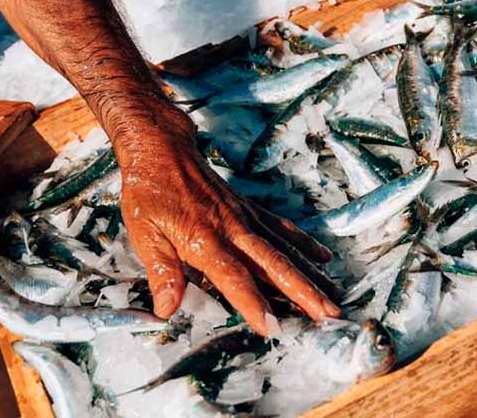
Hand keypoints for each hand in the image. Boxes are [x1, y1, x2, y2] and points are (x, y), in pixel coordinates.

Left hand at [112, 102, 340, 335]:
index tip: (272, 328)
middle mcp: (232, 229)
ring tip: (332, 296)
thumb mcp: (144, 232)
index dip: (253, 304)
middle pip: (273, 265)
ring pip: (285, 249)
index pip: (234, 277)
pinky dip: (304, 244)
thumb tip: (167, 309)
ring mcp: (245, 218)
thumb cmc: (150, 192)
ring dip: (310, 275)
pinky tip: (322, 258)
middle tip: (327, 315)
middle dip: (302, 293)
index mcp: (204, 239)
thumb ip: (162, 271)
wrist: (163, 149)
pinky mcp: (249, 209)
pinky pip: (282, 228)